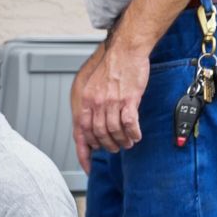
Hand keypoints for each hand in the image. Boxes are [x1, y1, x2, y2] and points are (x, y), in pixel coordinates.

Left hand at [74, 40, 150, 166]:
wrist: (125, 50)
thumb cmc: (111, 68)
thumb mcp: (92, 88)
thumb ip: (91, 106)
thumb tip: (92, 125)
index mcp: (85, 102)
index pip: (80, 134)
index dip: (83, 153)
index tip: (88, 166)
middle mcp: (96, 104)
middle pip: (99, 135)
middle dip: (107, 146)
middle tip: (115, 149)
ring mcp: (111, 102)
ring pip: (114, 131)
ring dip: (122, 141)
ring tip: (128, 143)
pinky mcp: (128, 99)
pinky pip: (129, 123)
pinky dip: (133, 132)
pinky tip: (136, 136)